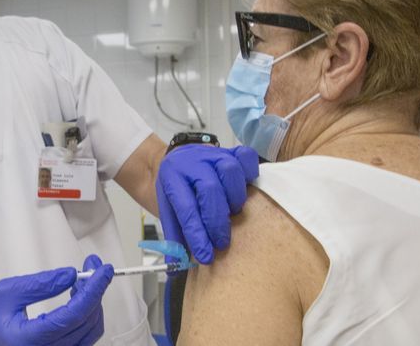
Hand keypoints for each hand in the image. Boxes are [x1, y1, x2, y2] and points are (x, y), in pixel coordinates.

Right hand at [0, 255, 113, 345]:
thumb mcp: (8, 292)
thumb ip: (41, 284)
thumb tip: (71, 274)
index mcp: (31, 340)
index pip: (73, 315)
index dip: (93, 291)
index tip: (103, 270)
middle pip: (86, 322)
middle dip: (95, 290)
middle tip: (93, 266)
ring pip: (90, 331)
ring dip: (93, 302)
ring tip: (84, 280)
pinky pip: (84, 337)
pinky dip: (87, 315)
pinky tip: (79, 298)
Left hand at [156, 145, 258, 263]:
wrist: (175, 162)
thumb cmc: (176, 190)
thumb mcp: (168, 212)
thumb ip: (175, 238)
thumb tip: (176, 268)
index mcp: (172, 177)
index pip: (186, 207)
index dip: (197, 234)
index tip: (205, 255)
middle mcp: (193, 162)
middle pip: (209, 189)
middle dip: (217, 221)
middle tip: (221, 242)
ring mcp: (213, 154)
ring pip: (230, 171)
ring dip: (235, 198)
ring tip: (233, 214)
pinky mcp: (231, 151)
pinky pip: (246, 156)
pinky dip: (251, 173)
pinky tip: (247, 189)